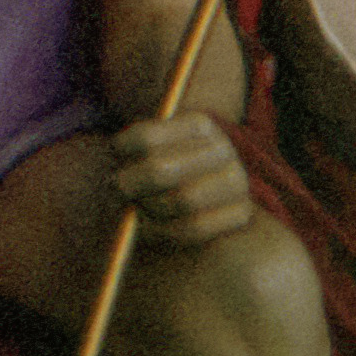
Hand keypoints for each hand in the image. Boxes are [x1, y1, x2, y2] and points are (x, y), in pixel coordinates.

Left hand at [103, 111, 253, 249]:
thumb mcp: (151, 144)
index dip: (121, 150)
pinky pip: (195, 228)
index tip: (114, 155)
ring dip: (149, 210)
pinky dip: (164, 232)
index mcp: (199, 123)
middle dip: (131, 186)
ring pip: (181, 201)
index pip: (145, 138)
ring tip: (136, 208)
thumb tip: (113, 182)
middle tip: (118, 190)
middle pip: (160, 171)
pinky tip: (149, 228)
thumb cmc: (166, 160)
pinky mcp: (242, 212)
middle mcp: (223, 149)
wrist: (203, 184)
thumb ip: (132, 151)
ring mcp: (237, 181)